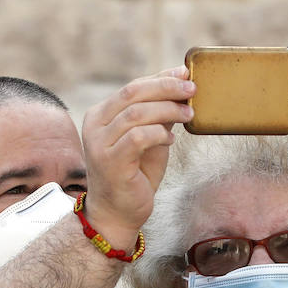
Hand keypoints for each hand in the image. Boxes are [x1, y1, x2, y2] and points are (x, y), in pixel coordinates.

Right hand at [80, 67, 194, 244]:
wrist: (117, 213)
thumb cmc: (134, 175)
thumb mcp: (149, 138)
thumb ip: (158, 115)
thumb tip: (181, 88)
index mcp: (100, 115)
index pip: (132, 87)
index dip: (161, 78)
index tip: (185, 74)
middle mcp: (95, 125)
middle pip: (133, 93)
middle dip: (166, 88)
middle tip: (191, 89)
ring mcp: (99, 144)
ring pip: (137, 113)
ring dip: (168, 110)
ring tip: (189, 114)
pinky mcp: (110, 162)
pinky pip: (138, 137)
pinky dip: (159, 134)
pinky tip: (171, 139)